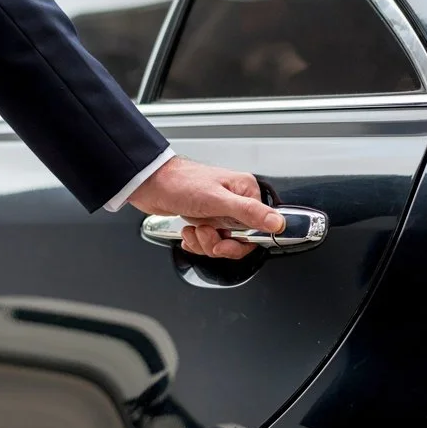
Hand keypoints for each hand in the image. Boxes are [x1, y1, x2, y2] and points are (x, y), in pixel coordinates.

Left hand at [128, 156, 285, 258]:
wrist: (149, 184)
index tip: (225, 243)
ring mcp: (219, 211)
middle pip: (240, 239)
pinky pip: (209, 241)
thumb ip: (249, 213)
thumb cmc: (180, 183)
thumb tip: (277, 222)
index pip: (259, 228)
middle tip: (205, 234)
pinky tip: (188, 232)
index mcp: (245, 192)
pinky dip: (197, 242)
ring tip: (193, 230)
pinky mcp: (206, 218)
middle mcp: (235, 201)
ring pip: (222, 242)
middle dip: (218, 243)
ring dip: (205, 243)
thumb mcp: (217, 200)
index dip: (240, 242)